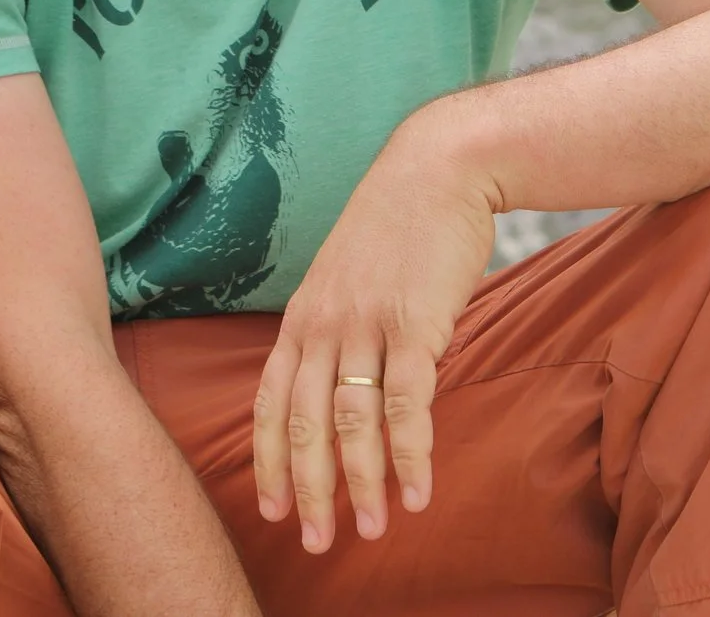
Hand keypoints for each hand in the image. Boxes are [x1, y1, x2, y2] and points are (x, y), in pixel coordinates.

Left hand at [252, 112, 497, 552]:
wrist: (441, 167)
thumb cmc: (401, 224)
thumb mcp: (348, 275)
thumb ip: (339, 327)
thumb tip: (346, 384)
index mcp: (302, 316)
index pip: (270, 403)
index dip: (268, 461)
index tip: (272, 509)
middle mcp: (323, 324)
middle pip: (303, 426)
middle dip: (308, 491)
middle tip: (316, 542)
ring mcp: (366, 324)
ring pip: (351, 424)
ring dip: (361, 485)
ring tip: (370, 530)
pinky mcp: (415, 324)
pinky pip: (406, 405)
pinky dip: (410, 455)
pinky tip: (418, 491)